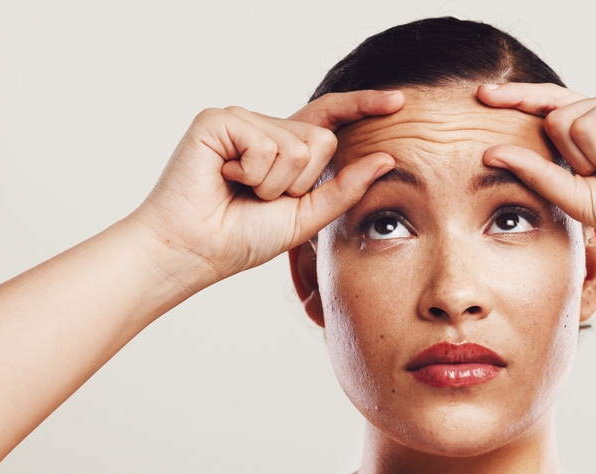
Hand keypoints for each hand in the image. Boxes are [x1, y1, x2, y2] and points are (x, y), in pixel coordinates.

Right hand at [128, 90, 403, 284]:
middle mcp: (265, 128)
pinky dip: (253, 173)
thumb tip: (387, 158)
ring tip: (241, 191)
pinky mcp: (218, 120)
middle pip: (322, 139)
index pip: (330, 117)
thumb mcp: (306, 217)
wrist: (196, 250)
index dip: (363, 106)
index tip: (400, 102)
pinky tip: (225, 178)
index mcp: (285, 148)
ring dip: (274, 183)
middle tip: (261, 198)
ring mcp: (241, 120)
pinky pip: (266, 143)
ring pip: (296, 145)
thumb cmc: (242, 237)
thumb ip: (345, 188)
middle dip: (300, 181)